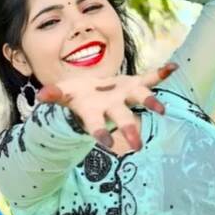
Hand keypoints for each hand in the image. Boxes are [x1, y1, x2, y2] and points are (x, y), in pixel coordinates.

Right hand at [36, 62, 178, 149]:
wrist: (93, 91)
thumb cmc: (77, 96)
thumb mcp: (64, 93)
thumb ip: (55, 95)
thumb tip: (42, 96)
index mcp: (94, 111)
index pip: (97, 125)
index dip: (101, 133)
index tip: (108, 144)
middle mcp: (114, 106)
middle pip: (123, 119)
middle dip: (129, 130)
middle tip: (138, 146)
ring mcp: (126, 95)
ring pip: (140, 98)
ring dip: (151, 101)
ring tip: (163, 110)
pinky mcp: (135, 83)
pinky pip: (150, 77)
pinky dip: (161, 74)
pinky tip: (173, 68)